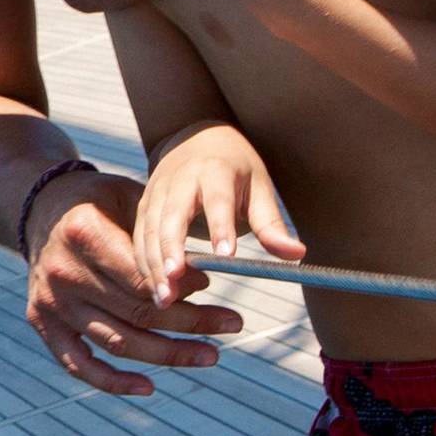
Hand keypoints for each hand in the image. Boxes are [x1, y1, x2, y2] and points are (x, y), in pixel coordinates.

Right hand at [23, 169, 244, 395]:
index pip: (142, 278)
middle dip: (191, 324)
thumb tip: (201, 281)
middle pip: (138, 313)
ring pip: (118, 342)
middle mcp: (63, 271)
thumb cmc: (98, 202)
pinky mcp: (41, 321)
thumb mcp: (129, 197)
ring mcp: (51, 301)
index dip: (183, 291)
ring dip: (168, 354)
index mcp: (84, 234)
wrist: (41, 208)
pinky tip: (148, 386)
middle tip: (231, 324)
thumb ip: (160, 236)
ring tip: (210, 354)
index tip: (213, 291)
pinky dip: (113, 382)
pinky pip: (78, 364)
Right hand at [134, 122, 306, 308]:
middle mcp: (178, 180)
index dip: (220, 227)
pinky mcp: (143, 205)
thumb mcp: (259, 187)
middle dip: (170, 252)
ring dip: (152, 265)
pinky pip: (138, 237)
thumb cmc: (235, 168)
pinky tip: (153, 289)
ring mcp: (155, 192)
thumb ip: (271, 223)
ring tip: (163, 298)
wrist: (197, 137)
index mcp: (213, 171)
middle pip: (170, 218)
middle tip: (174, 285)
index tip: (226, 256)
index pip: (217, 201)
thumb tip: (296, 253)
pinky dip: (143, 264)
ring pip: (149, 231)